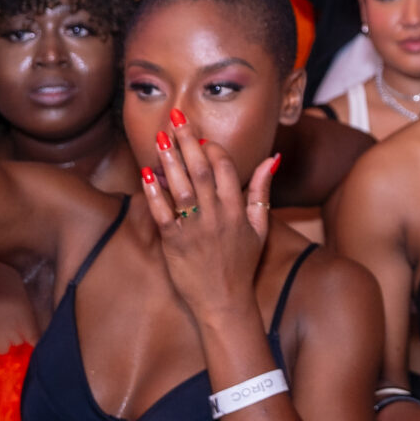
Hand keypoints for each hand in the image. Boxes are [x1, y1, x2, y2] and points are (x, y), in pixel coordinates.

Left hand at [142, 111, 278, 324]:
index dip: (212, 149)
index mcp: (237, 210)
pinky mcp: (174, 243)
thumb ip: (262, 190)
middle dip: (187, 142)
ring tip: (160, 138)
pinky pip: (162, 214)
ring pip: (181, 187)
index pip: (225, 168)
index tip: (201, 137)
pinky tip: (147, 174)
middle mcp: (216, 215)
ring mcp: (194, 229)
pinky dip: (154, 193)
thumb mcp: (260, 226)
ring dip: (169, 161)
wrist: (224, 302)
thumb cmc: (243, 264)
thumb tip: (272, 158)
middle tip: (176, 118)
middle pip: (200, 170)